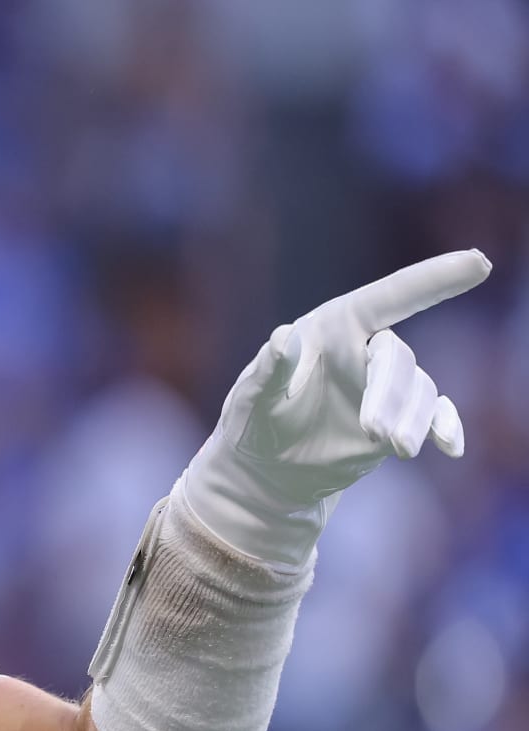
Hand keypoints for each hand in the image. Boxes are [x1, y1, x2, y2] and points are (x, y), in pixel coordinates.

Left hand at [178, 250, 487, 565]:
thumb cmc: (253, 421)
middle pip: (398, 359)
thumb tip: (283, 338)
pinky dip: (446, 427)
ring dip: (412, 420)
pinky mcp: (399, 418)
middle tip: (376, 434)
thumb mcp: (251, 399)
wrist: (268, 468)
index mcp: (334, 327)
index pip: (390, 296)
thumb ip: (269, 370)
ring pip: (419, 391)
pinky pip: (435, 414)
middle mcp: (366, 349)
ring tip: (396, 449)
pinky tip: (450, 446)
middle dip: (390, 394)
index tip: (478, 262)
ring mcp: (386, 386)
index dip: (433, 278)